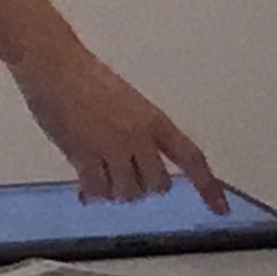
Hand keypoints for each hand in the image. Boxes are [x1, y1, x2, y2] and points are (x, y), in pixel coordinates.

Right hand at [21, 50, 224, 206]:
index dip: (208, 186)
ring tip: (98, 175)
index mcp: (154, 120)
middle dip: (140, 187)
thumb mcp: (127, 105)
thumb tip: (133, 169)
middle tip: (120, 177)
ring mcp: (112, 146)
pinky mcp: (84, 154)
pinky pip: (97, 192)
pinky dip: (92, 194)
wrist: (55, 66)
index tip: (221, 209)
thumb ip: (137, 135)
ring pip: (127, 194)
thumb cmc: (86, 80)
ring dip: (113, 192)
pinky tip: (84, 188)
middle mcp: (138, 135)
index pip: (191, 158)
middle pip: (157, 186)